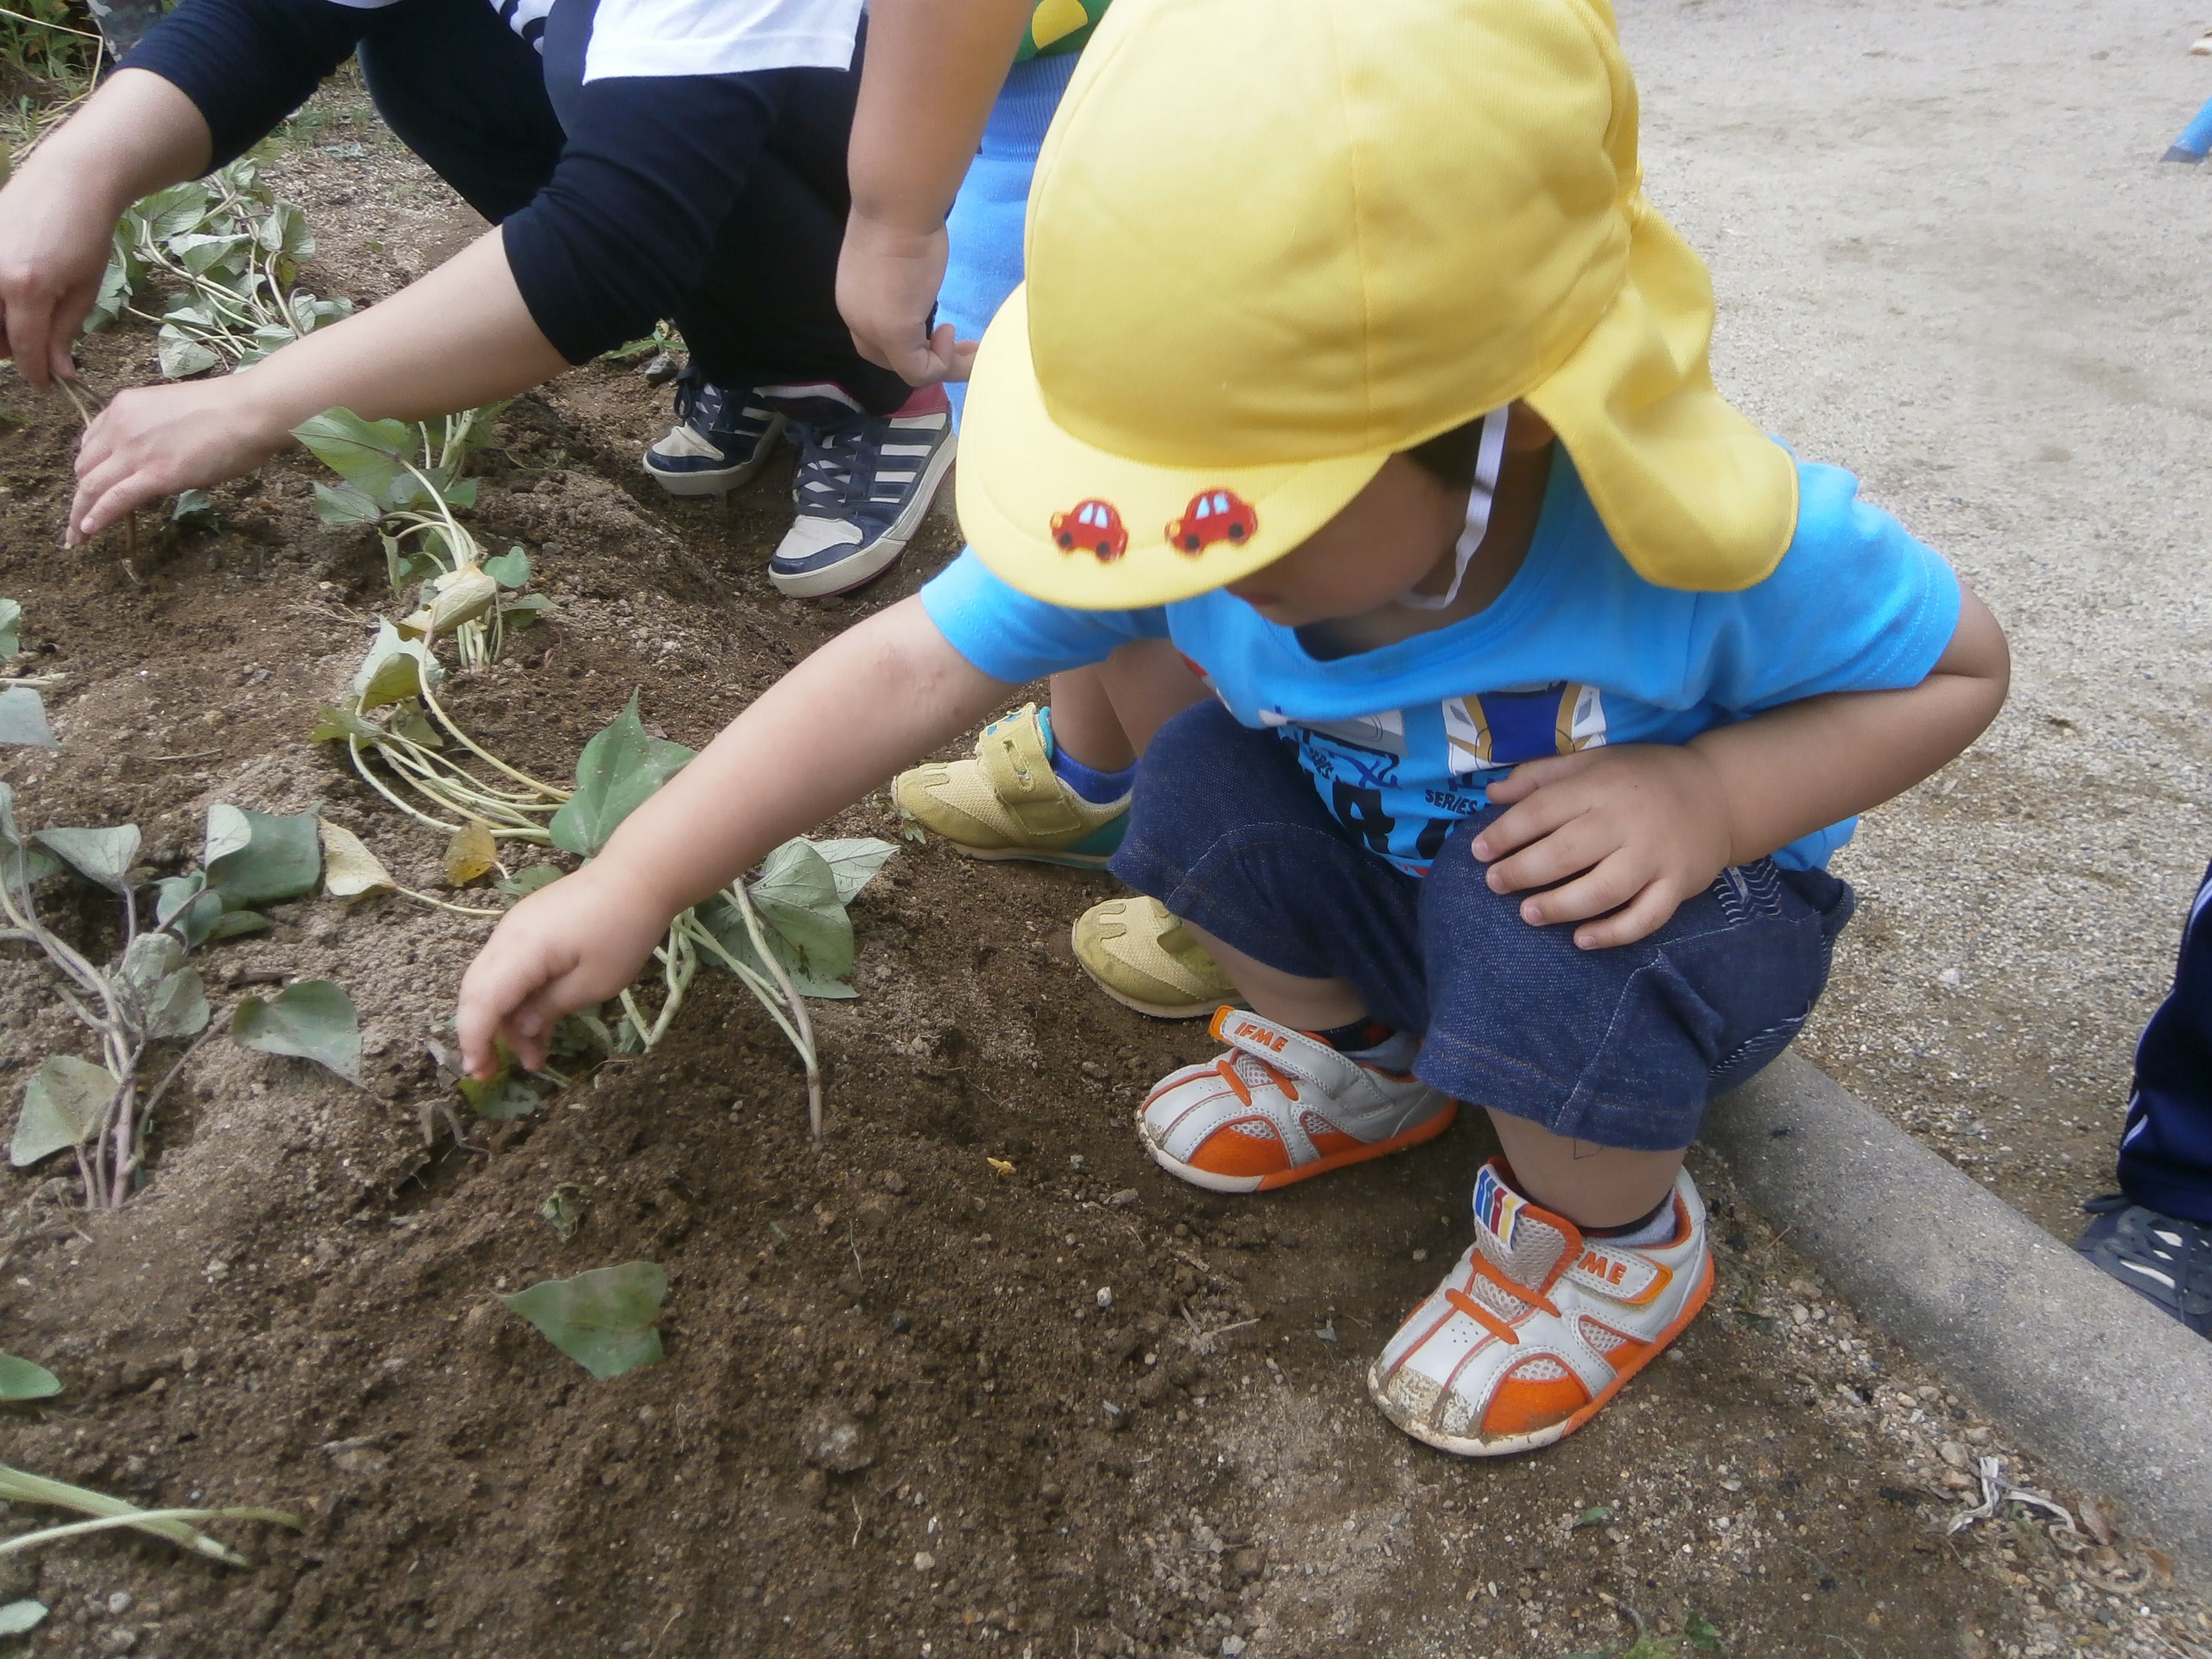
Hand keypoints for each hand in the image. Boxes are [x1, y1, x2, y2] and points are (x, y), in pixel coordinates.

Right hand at [0, 166, 120, 389]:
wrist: (69, 180)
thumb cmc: (86, 233)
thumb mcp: (85, 289)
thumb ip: (65, 331)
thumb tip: (59, 371)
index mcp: (27, 289)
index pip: (24, 348)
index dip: (35, 372)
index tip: (46, 384)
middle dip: (13, 350)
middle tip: (37, 350)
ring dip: (0, 329)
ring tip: (25, 322)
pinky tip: (12, 300)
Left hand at [68, 374, 294, 543]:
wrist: (248, 412)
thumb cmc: (226, 409)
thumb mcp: (172, 411)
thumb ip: (153, 430)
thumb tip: (158, 454)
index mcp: (124, 406)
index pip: (91, 443)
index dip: (89, 469)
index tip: (93, 487)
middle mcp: (120, 426)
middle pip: (85, 467)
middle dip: (81, 494)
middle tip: (82, 516)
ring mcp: (135, 451)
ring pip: (92, 486)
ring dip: (80, 513)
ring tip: (78, 535)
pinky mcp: (155, 475)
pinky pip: (115, 499)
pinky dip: (97, 517)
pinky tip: (88, 531)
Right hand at [456, 863, 672, 1077]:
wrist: (640, 875)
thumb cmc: (623, 931)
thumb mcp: (592, 983)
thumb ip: (549, 1007)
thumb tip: (520, 1029)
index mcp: (519, 951)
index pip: (480, 1003)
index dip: (474, 1041)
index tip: (480, 1073)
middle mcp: (506, 938)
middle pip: (478, 993)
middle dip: (484, 1036)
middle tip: (496, 1073)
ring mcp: (516, 929)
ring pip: (494, 983)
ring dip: (509, 1021)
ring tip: (535, 1057)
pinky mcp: (531, 927)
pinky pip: (512, 968)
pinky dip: (520, 998)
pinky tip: (540, 1026)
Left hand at [837, 212, 975, 385]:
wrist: (897, 204)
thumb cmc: (901, 217)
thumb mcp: (898, 257)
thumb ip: (901, 281)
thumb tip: (918, 285)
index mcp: (853, 299)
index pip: (876, 341)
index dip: (912, 342)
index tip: (946, 329)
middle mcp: (856, 319)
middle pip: (888, 360)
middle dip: (926, 359)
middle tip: (962, 345)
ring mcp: (873, 329)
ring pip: (906, 370)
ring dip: (942, 365)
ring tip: (970, 349)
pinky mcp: (894, 333)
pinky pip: (919, 371)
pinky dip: (943, 364)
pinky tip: (953, 334)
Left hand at [1472, 745, 1735, 949]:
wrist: (1718, 791)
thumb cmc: (1641, 777)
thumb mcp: (1592, 762)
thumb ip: (1541, 776)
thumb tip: (1492, 793)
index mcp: (1600, 786)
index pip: (1542, 811)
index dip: (1505, 833)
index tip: (1478, 851)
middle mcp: (1626, 822)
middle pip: (1566, 853)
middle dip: (1523, 872)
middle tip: (1495, 884)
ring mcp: (1655, 856)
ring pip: (1603, 890)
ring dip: (1561, 906)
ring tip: (1528, 914)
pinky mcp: (1678, 885)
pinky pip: (1645, 917)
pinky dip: (1613, 933)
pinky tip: (1581, 939)